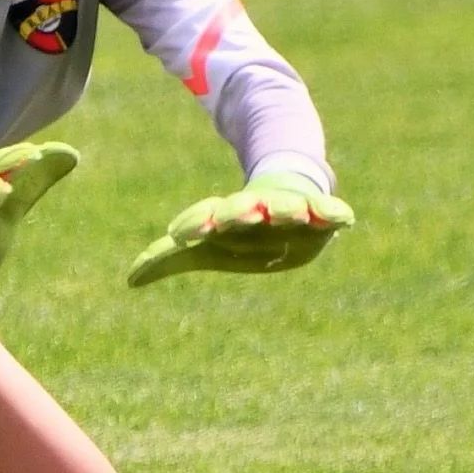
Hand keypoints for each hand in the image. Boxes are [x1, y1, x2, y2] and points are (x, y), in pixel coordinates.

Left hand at [127, 171, 353, 288]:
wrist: (287, 192)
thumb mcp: (206, 247)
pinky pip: (330, 212)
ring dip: (284, 209)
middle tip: (230, 216)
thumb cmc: (239, 229)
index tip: (177, 234)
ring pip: (286, 207)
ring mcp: (289, 208)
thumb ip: (168, 258)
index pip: (205, 217)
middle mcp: (257, 208)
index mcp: (225, 216)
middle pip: (244, 208)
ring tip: (285, 212)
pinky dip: (335, 214)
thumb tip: (129, 280)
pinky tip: (344, 220)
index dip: (193, 223)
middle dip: (237, 212)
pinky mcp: (320, 212)